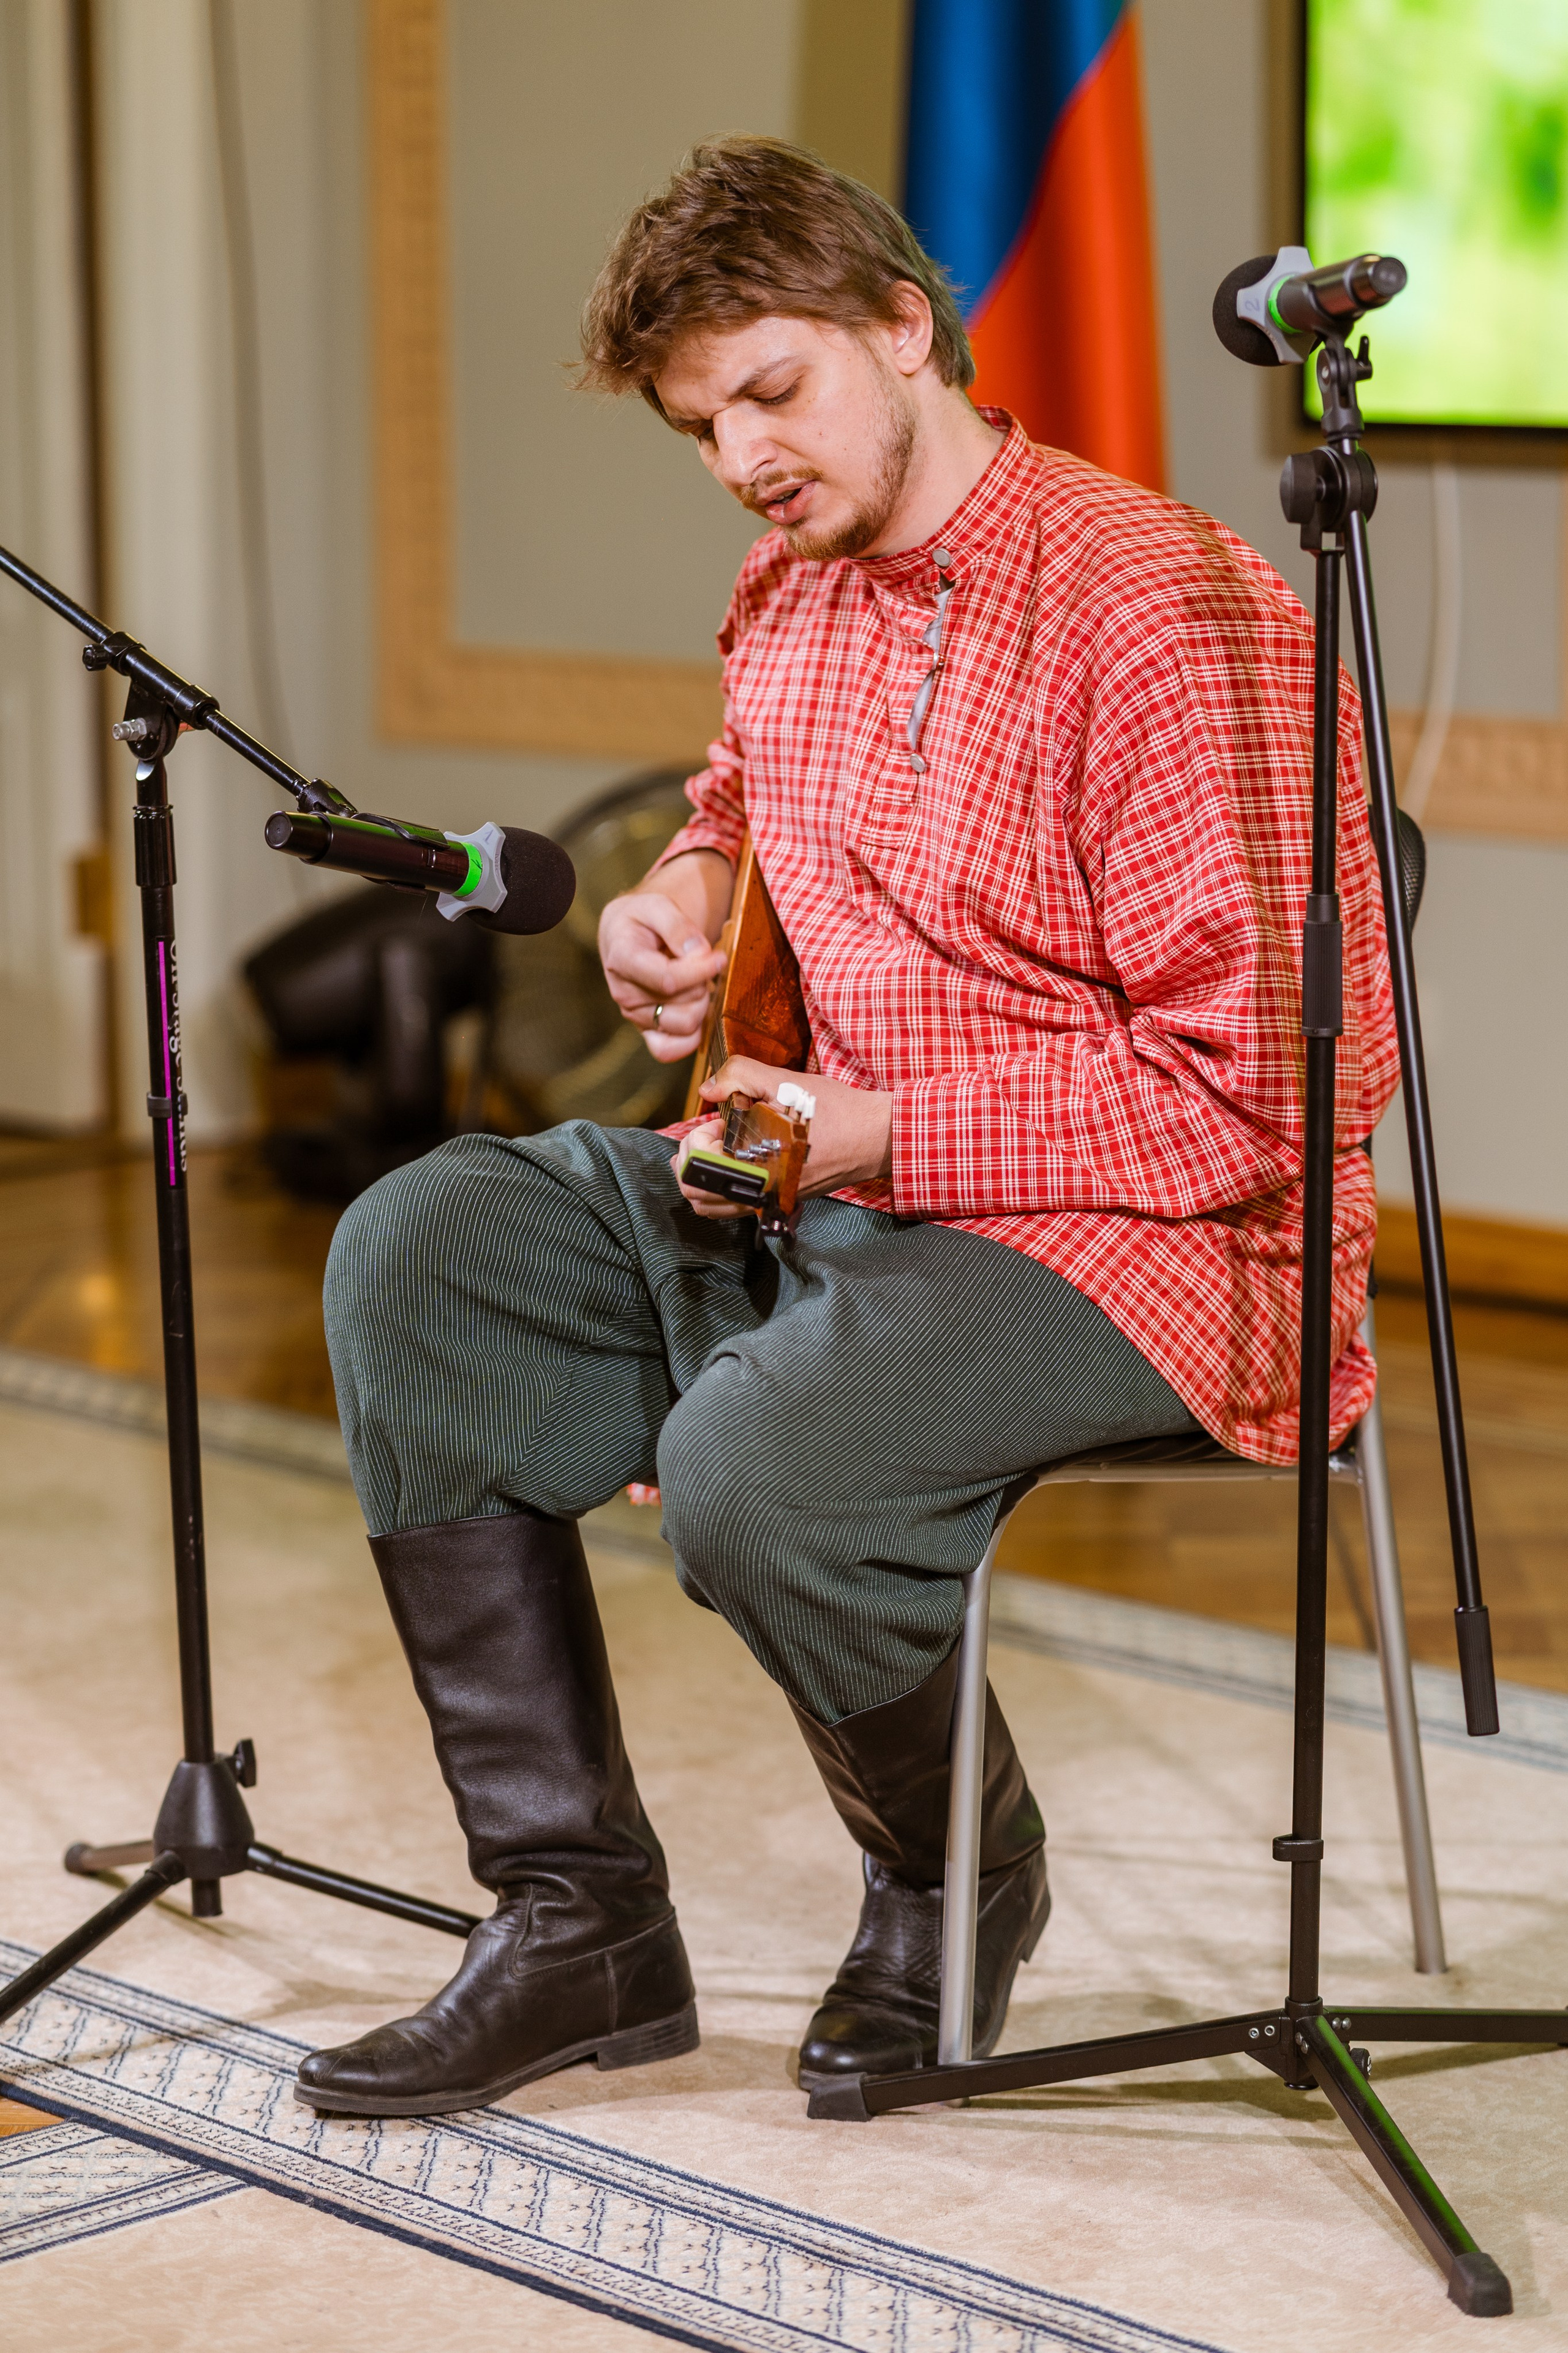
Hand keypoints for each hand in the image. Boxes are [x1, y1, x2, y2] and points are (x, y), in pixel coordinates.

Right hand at [599, 888, 725, 1064]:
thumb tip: (699, 953)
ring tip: (698, 982)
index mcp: (622, 960)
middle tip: (702, 963)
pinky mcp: (646, 1031)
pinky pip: (669, 1051)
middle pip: (683, 1005)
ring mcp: (634, 1016)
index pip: (668, 980)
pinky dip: (692, 1036)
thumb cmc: (643, 917)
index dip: (700, 971)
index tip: (719, 957)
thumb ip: (678, 926)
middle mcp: (624, 993)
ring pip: (685, 1027)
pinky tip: (698, 1009)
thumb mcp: (658, 905)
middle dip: (703, 983)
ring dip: (702, 1004)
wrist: (626, 934)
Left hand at [674, 1056, 893, 1218]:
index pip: (699, 1173)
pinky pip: (740, 1205)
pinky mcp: (784, 1201)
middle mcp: (764, 1194)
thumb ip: (739, 1076)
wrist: (878, 1135)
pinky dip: (727, 1185)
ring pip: (716, 1207)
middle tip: (714, 1133)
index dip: (697, 1140)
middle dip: (694, 1160)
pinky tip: (742, 1154)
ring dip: (707, 1176)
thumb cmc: (836, 1109)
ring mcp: (773, 1201)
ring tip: (722, 1144)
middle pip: (699, 1197)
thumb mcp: (786, 1081)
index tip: (718, 1120)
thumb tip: (707, 1088)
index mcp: (759, 1168)